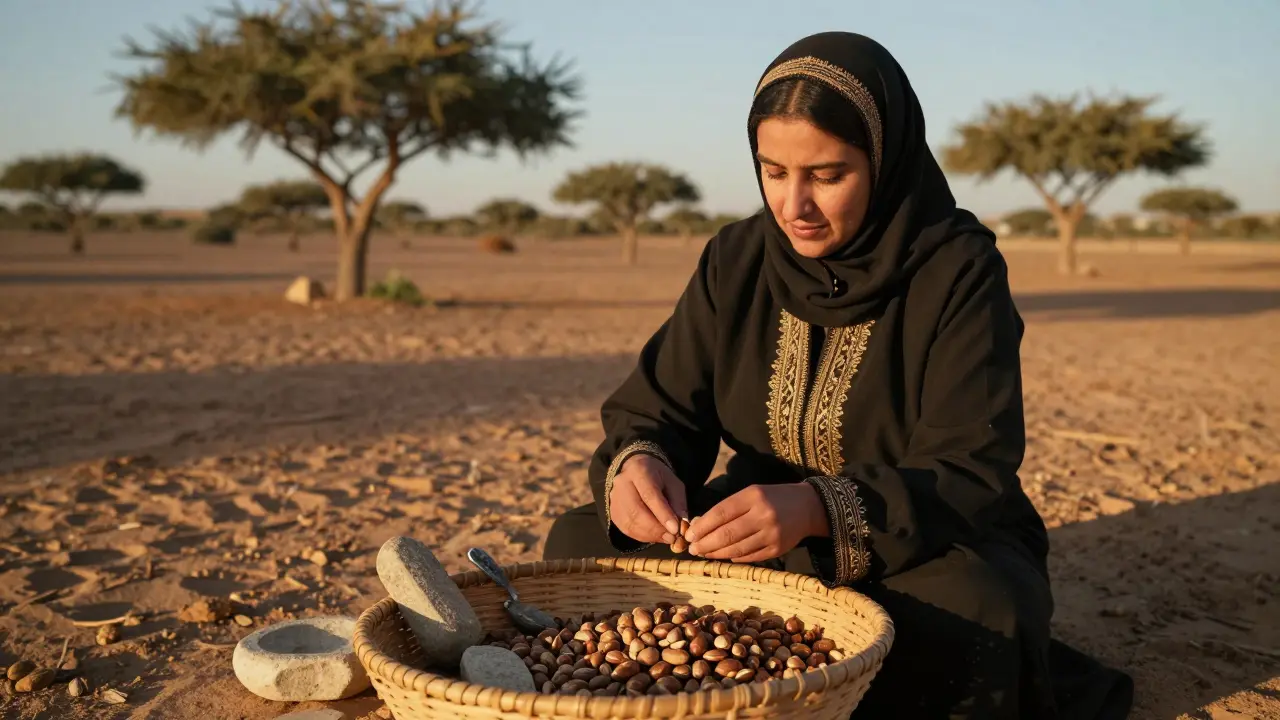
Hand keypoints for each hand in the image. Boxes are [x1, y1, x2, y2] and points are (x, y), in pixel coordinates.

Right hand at [608, 454, 688, 544]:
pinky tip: (654, 537)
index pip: (649, 495)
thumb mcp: (673, 483)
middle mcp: (622, 484)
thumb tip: (681, 525)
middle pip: (636, 511)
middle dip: (656, 529)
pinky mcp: (612, 511)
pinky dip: (642, 536)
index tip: (675, 529)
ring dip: (650, 535)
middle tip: (672, 538)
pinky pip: (626, 529)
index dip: (662, 514)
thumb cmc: (657, 477)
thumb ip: (678, 502)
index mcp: (639, 471)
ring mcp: (614, 498)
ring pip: (630, 522)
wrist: (634, 470)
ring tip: (665, 538)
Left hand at [684, 483, 827, 562]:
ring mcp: (772, 534)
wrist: (807, 507)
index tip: (689, 535)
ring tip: (705, 554)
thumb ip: (729, 508)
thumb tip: (701, 526)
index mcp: (753, 496)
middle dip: (705, 544)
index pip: (721, 513)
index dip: (703, 526)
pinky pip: (750, 557)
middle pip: (727, 534)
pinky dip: (734, 558)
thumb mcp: (752, 494)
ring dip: (716, 554)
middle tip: (693, 549)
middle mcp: (763, 515)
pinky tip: (725, 556)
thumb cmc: (772, 498)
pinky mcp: (778, 549)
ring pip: (737, 549)